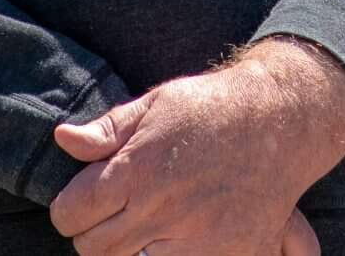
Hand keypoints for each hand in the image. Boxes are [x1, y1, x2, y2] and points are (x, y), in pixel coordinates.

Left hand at [49, 40, 344, 255]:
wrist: (280, 121)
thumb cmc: (213, 108)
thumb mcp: (156, 103)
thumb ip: (108, 129)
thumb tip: (64, 139)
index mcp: (138, 170)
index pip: (72, 211)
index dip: (70, 208)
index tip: (82, 202)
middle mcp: (161, 209)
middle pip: (94, 248)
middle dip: (94, 233)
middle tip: (114, 216)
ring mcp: (194, 239)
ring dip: (124, 252)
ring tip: (139, 231)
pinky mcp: (224, 254)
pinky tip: (165, 243)